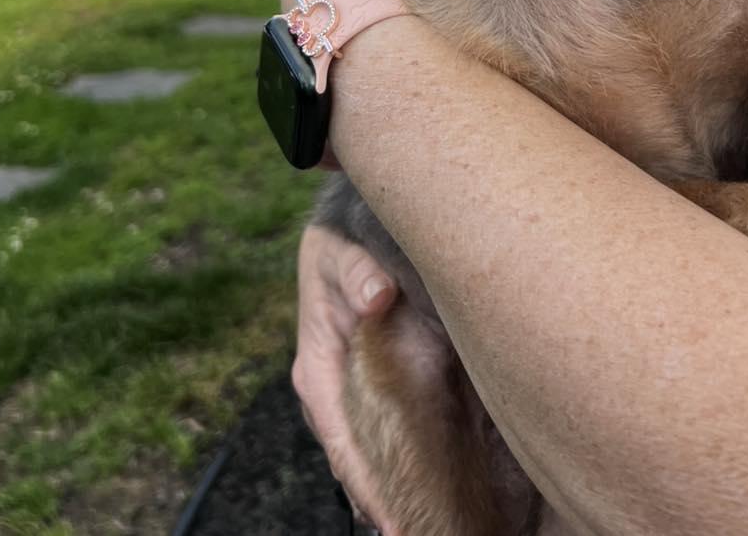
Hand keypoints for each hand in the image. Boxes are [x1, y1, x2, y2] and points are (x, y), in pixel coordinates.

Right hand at [293, 224, 399, 529]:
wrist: (341, 240)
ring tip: (426, 526)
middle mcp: (330, 396)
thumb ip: (358, 273)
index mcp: (318, 371)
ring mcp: (349, 399)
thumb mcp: (340, 253)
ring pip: (369, 458)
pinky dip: (401, 470)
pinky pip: (384, 440)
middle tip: (416, 533)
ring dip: (391, 495)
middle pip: (355, 464)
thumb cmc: (339, 248)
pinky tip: (430, 496)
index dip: (366, 483)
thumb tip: (376, 297)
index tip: (393, 520)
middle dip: (382, 504)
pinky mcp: (370, 393)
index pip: (342, 441)